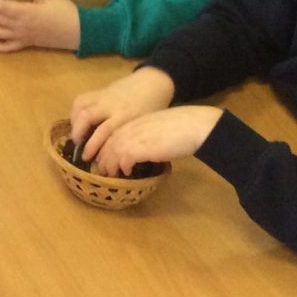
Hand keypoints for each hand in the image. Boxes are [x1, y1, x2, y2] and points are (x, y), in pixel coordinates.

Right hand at [69, 68, 174, 162]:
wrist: (154, 82)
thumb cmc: (152, 108)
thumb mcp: (142, 126)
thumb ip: (127, 138)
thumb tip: (115, 158)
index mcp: (125, 117)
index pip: (103, 133)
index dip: (92, 148)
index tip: (89, 160)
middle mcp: (111, 106)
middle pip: (86, 117)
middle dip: (78, 134)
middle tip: (79, 147)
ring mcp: (104, 97)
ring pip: (80, 106)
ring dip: (74, 122)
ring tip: (76, 134)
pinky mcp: (100, 90)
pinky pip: (82, 99)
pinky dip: (75, 111)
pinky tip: (77, 121)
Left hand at [91, 106, 222, 177]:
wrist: (193, 125)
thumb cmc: (181, 126)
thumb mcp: (158, 126)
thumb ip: (146, 134)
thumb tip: (141, 148)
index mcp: (135, 121)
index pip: (112, 135)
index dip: (106, 148)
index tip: (105, 159)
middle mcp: (132, 127)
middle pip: (108, 144)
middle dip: (104, 159)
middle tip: (103, 172)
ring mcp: (135, 137)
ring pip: (112, 153)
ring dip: (110, 166)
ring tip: (112, 175)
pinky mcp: (141, 148)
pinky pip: (123, 159)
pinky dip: (123, 167)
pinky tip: (128, 172)